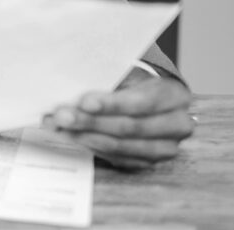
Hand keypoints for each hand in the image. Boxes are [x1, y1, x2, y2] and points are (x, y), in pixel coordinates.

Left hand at [44, 68, 194, 170]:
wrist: (153, 100)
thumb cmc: (137, 82)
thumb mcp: (131, 71)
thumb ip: (110, 76)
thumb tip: (72, 78)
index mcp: (175, 96)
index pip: (143, 102)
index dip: (112, 104)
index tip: (83, 101)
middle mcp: (176, 125)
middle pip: (128, 128)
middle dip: (90, 122)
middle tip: (60, 115)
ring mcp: (163, 148)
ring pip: (118, 146)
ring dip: (83, 136)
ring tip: (57, 126)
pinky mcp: (147, 162)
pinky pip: (114, 157)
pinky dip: (88, 146)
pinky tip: (69, 136)